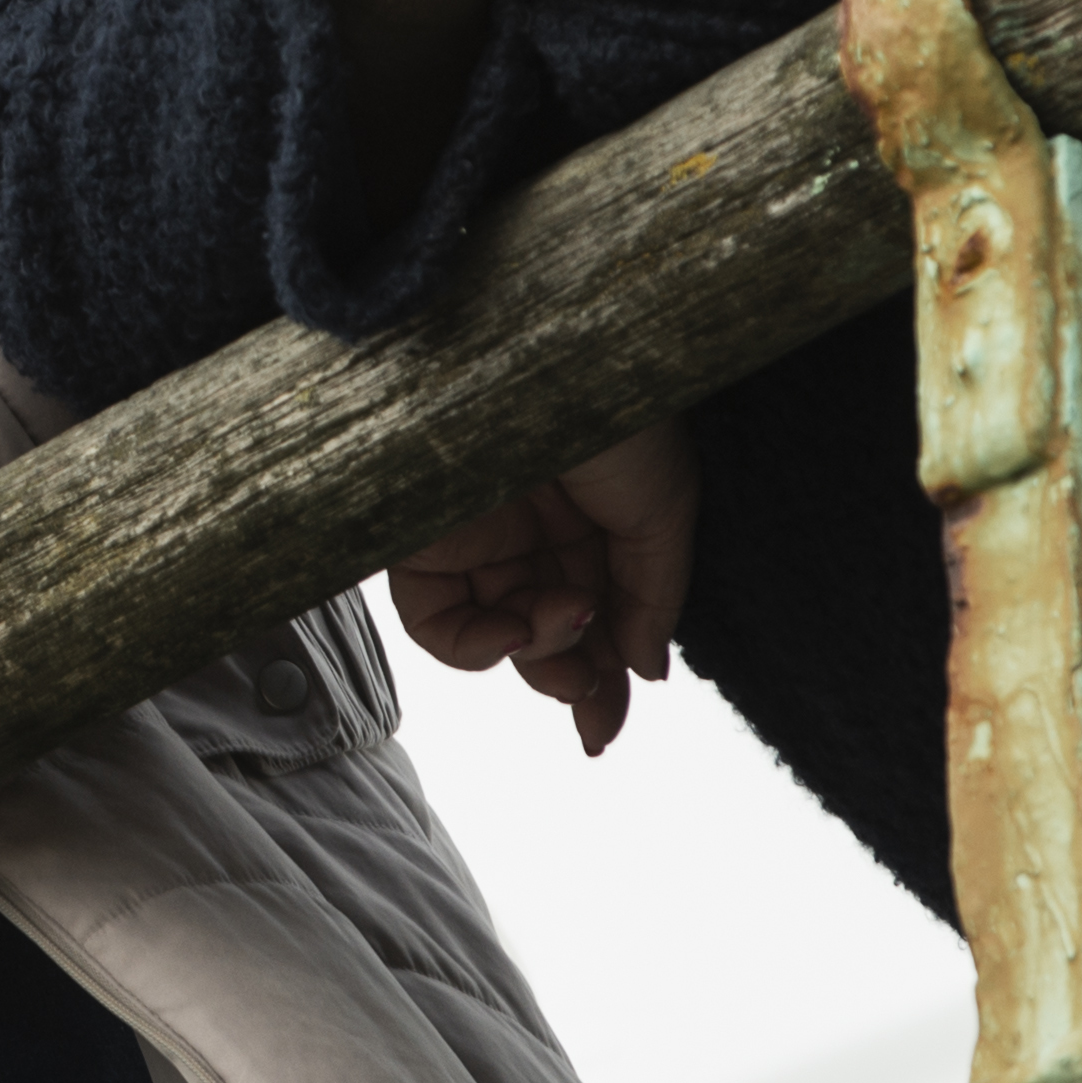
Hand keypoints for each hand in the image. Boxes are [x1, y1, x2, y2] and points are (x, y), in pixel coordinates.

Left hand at [389, 421, 693, 756]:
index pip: (590, 609)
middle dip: (569, 676)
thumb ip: (651, 597)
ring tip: (568, 620)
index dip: (599, 676)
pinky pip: (435, 619)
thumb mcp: (662, 509)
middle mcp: (525, 522)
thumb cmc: (615, 410)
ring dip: (537, 651)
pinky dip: (475, 646)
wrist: (548, 353)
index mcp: (586, 509)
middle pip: (539, 630)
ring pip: (491, 632)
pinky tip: (518, 631)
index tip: (607, 729)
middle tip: (592, 703)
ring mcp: (472, 528)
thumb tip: (642, 673)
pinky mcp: (419, 534)